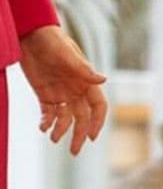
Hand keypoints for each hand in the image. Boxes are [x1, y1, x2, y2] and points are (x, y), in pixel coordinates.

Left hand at [18, 25, 107, 154]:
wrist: (31, 36)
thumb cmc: (54, 42)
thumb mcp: (68, 55)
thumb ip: (84, 69)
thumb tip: (104, 80)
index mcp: (85, 80)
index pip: (98, 105)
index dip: (97, 121)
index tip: (92, 137)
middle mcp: (75, 88)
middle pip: (82, 116)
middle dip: (79, 134)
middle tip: (74, 151)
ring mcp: (60, 92)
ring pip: (65, 118)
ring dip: (61, 130)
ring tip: (53, 138)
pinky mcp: (45, 94)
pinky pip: (48, 113)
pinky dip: (47, 123)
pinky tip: (42, 127)